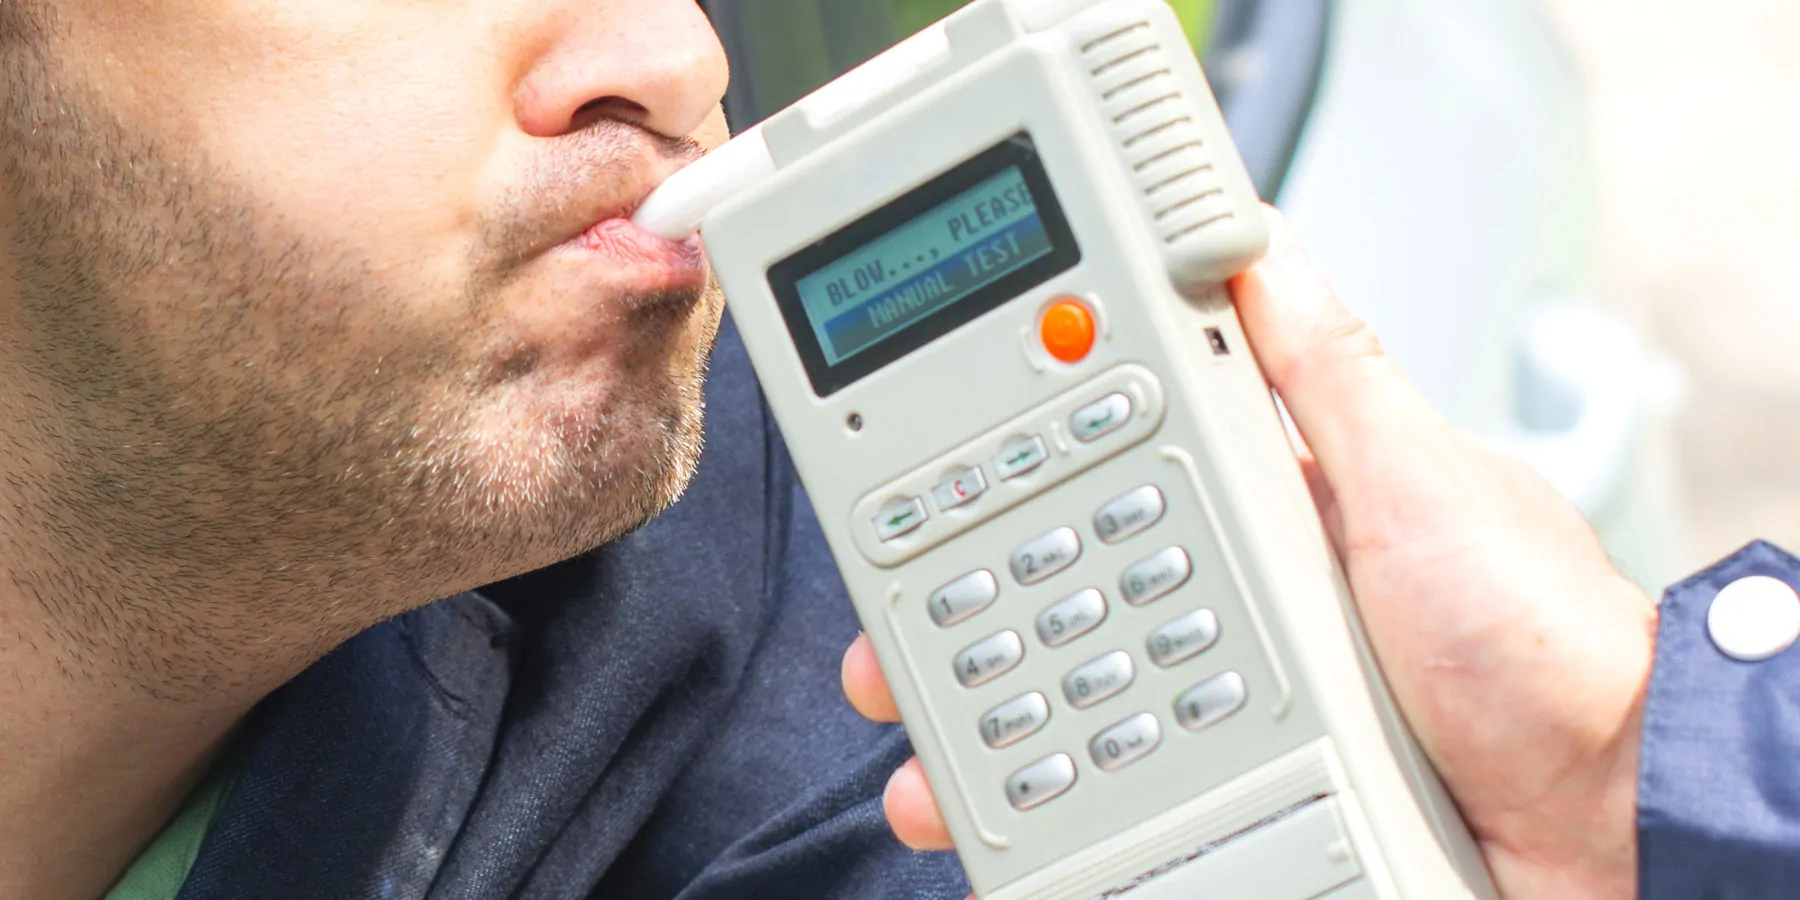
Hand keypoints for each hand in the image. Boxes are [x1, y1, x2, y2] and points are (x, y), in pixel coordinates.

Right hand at [842, 207, 1656, 898]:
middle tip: (887, 653)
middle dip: (959, 625)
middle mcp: (1244, 602)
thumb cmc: (1535, 639)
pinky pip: (1124, 798)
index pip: (1107, 475)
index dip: (1010, 481)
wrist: (1604, 810)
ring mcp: (1240, 703)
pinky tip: (999, 827)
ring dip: (982, 736)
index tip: (927, 491)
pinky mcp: (1248, 791)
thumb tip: (1260, 254)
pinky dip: (1056, 811)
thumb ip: (1331, 378)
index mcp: (1274, 509)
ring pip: (1072, 708)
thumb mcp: (1425, 479)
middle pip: (1061, 603)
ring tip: (922, 766)